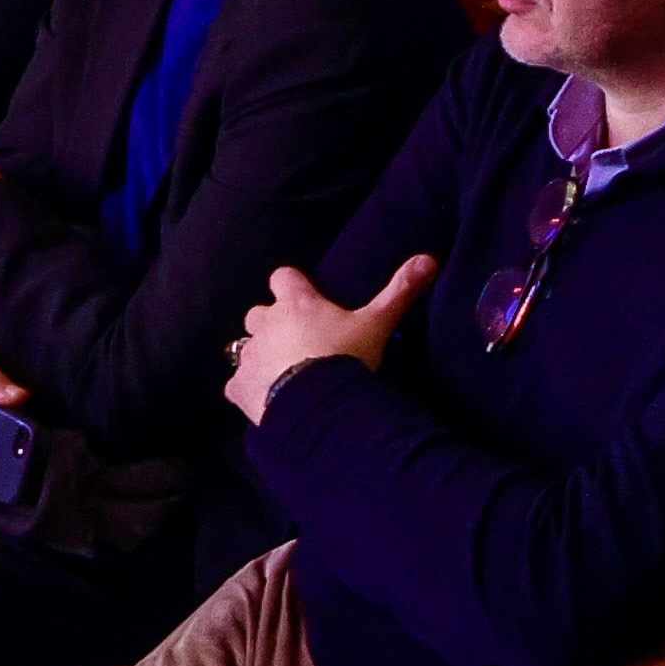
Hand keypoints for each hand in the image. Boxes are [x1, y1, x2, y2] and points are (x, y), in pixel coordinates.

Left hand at [225, 252, 436, 424]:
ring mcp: (249, 355)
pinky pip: (235, 382)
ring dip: (260, 354)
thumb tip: (429, 259)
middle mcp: (267, 324)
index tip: (304, 296)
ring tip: (281, 370)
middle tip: (296, 338)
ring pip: (245, 346)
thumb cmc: (344, 357)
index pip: (283, 277)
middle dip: (271, 322)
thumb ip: (400, 291)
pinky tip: (265, 398)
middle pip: (258, 313)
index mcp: (297, 304)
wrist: (316, 406)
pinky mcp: (237, 386)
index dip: (291, 285)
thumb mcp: (377, 323)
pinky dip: (247, 387)